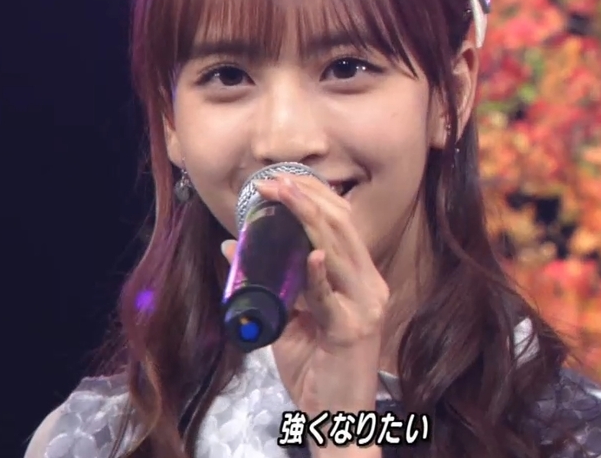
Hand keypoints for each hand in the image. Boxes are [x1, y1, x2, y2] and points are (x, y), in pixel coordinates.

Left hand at [221, 174, 389, 419]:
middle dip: (306, 198)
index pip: (342, 223)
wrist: (336, 420)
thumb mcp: (286, 320)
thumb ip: (267, 283)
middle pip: (342, 227)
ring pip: (338, 250)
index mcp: (359, 277)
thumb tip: (231, 247)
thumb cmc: (316, 370)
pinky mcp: (353, 331)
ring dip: (307, 219)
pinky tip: (308, 255)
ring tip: (281, 196)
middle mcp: (369, 285)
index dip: (313, 196)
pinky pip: (331, 298)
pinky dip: (318, 275)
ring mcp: (365, 306)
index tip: (278, 180)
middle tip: (272, 181)